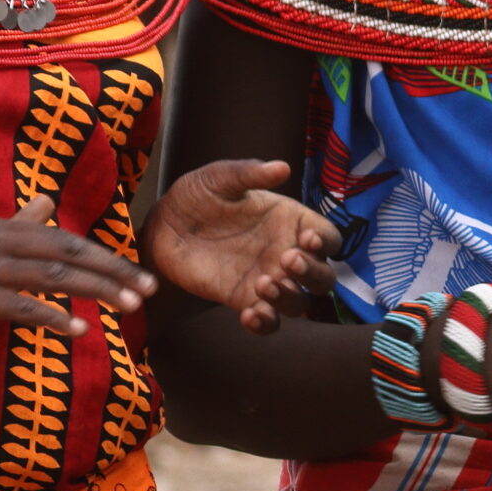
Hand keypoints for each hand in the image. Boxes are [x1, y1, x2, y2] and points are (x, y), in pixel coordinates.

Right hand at [0, 196, 153, 360]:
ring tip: (128, 308)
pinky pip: (17, 306)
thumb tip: (47, 202)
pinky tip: (77, 331)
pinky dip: (51, 318)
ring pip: (49, 276)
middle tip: (149, 291)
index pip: (65, 240)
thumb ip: (14, 227)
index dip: (107, 258)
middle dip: (112, 271)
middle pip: (66, 252)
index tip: (141, 277)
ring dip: (94, 292)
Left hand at [142, 158, 340, 333]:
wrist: (163, 226)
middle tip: (287, 260)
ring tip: (263, 284)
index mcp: (290, 221)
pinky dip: (265, 323)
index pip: (328, 237)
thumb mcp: (220, 178)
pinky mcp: (243, 300)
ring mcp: (267, 279)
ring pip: (299, 303)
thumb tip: (281, 167)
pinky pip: (268, 322)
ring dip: (289, 299)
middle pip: (323, 277)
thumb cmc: (197, 195)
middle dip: (313, 273)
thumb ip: (249, 173)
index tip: (307, 238)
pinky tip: (249, 314)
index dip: (326, 241)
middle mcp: (285, 253)